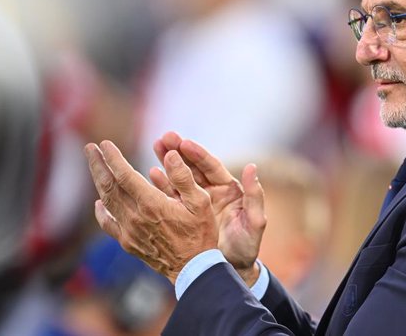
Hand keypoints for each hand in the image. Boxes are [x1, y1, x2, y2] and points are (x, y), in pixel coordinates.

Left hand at [85, 140, 217, 283]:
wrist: (193, 268)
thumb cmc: (201, 233)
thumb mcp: (201, 202)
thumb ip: (183, 177)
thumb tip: (170, 155)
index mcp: (152, 204)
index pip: (125, 175)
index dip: (113, 158)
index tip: (104, 144)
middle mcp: (135, 217)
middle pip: (109, 186)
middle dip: (98, 164)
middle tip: (90, 148)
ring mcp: (129, 231)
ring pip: (107, 202)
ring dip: (98, 181)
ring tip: (94, 165)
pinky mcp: (128, 242)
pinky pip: (108, 223)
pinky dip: (101, 210)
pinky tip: (99, 202)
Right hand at [151, 132, 266, 285]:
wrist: (232, 269)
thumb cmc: (247, 246)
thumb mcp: (255, 222)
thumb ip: (254, 196)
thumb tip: (252, 168)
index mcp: (229, 189)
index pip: (212, 167)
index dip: (198, 154)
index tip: (184, 143)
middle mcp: (211, 191)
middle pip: (193, 166)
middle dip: (179, 151)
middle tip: (164, 137)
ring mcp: (196, 202)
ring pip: (180, 177)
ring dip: (168, 161)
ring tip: (155, 145)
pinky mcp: (184, 213)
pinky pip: (171, 196)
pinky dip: (161, 184)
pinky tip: (150, 174)